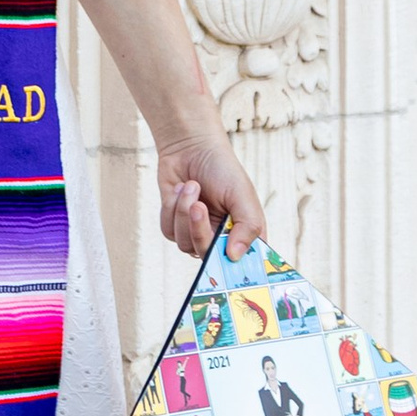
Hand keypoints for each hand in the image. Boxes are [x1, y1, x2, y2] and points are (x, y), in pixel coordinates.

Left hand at [155, 126, 264, 261]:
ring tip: (191, 186)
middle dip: (198, 229)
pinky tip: (180, 188)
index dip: (232, 268)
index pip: (241, 264)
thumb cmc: (222, 169)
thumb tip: (235, 257)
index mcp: (242, 234)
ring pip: (183, 243)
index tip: (223, 257)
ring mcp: (196, 233)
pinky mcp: (174, 225)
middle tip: (198, 205)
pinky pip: (168, 231)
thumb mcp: (242, 194)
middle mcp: (220, 238)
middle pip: (206, 256)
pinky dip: (171, 208)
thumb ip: (248, 226)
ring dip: (183, 212)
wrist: (191, 147)